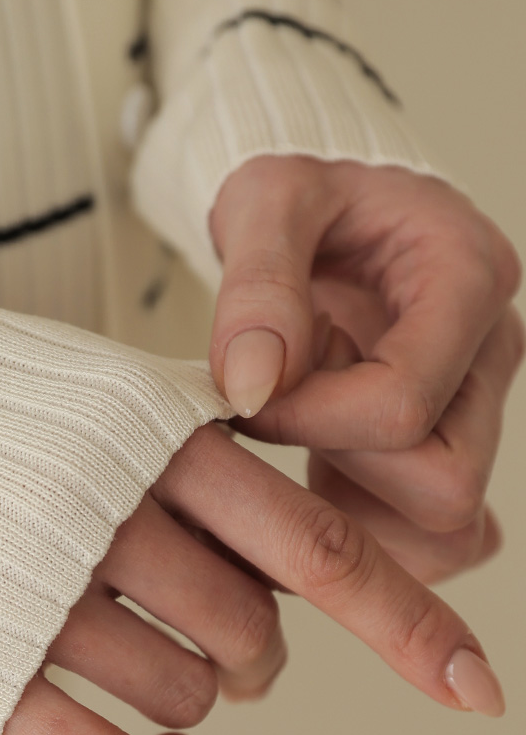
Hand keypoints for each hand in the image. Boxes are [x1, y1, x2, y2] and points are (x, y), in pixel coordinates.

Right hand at [2, 423, 504, 734]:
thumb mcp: (96, 388)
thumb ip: (199, 446)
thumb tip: (309, 534)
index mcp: (151, 432)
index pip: (317, 542)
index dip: (412, 623)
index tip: (479, 693)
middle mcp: (107, 510)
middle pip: (258, 633)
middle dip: (266, 659)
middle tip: (240, 650)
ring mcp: (40, 591)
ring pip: (187, 694)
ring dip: (201, 701)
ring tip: (172, 673)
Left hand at [209, 155, 523, 582]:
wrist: (324, 207)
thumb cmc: (303, 194)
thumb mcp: (266, 200)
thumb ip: (257, 285)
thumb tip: (250, 384)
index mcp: (467, 279)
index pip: (404, 404)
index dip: (308, 420)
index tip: (244, 393)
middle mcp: (490, 356)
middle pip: (445, 484)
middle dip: (338, 468)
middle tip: (280, 412)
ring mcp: (478, 411)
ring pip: (445, 530)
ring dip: (353, 511)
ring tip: (298, 435)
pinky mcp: (450, 450)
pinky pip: (430, 540)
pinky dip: (361, 527)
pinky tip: (308, 465)